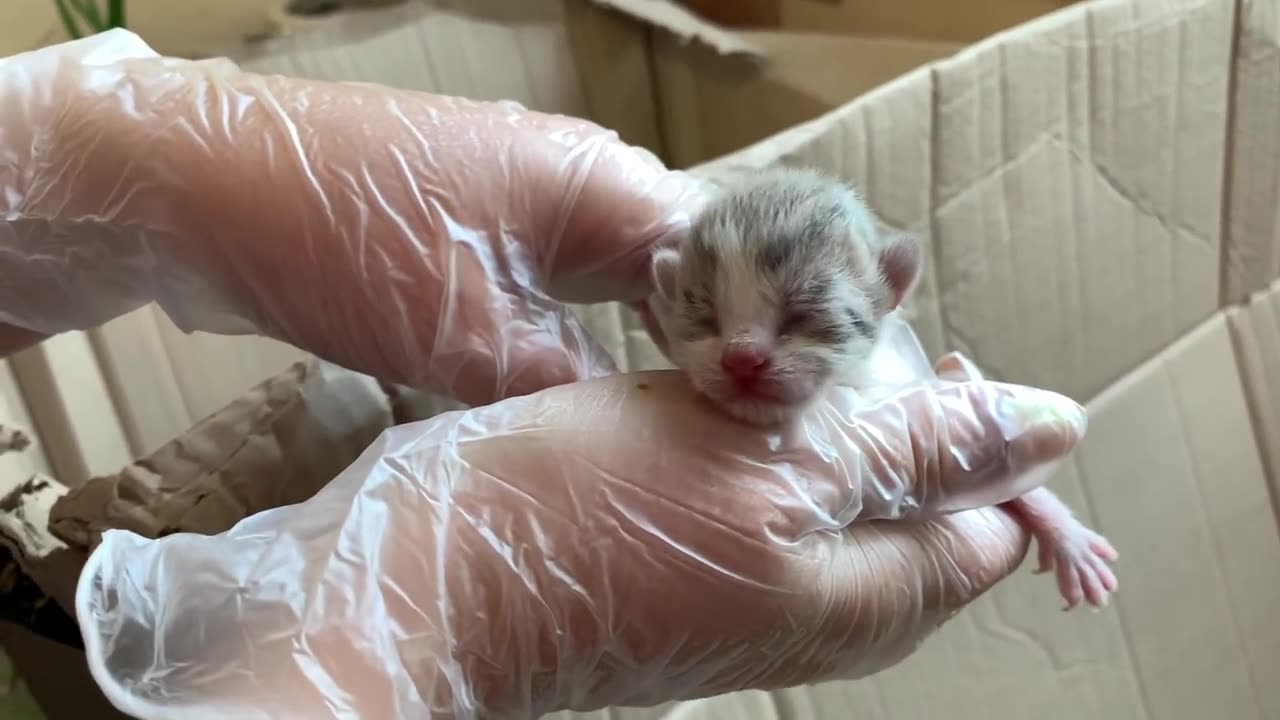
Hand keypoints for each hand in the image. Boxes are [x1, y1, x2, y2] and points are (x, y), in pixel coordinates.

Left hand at [0, 30, 703, 405]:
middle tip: (728, 437)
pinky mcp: (487, 227)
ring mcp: (535, 199)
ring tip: (677, 428)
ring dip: (651, 345)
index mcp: (605, 187)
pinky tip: (595, 395)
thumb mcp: (465, 340)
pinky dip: (590, 336)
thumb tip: (635, 438)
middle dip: (710, 348)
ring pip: (627, 279)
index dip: (752, 342)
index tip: (759, 422)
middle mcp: (586, 182)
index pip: (726, 262)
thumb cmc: (341, 243)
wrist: (205, 186)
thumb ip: (567, 392)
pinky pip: (571, 283)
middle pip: (686, 268)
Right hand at [76, 350, 1085, 717]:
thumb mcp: (768, 464)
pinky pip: (756, 494)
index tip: (889, 348)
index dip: (962, 424)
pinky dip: (747, 435)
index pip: (985, 515)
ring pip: (826, 490)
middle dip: (878, 409)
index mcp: (868, 599)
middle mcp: (822, 613)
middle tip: (804, 342)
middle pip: (906, 505)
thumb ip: (912, 451)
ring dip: (805, 414)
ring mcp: (753, 595)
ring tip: (746, 361)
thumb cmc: (594, 517)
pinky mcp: (692, 567)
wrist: (433, 580)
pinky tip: (701, 396)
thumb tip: (1053, 427)